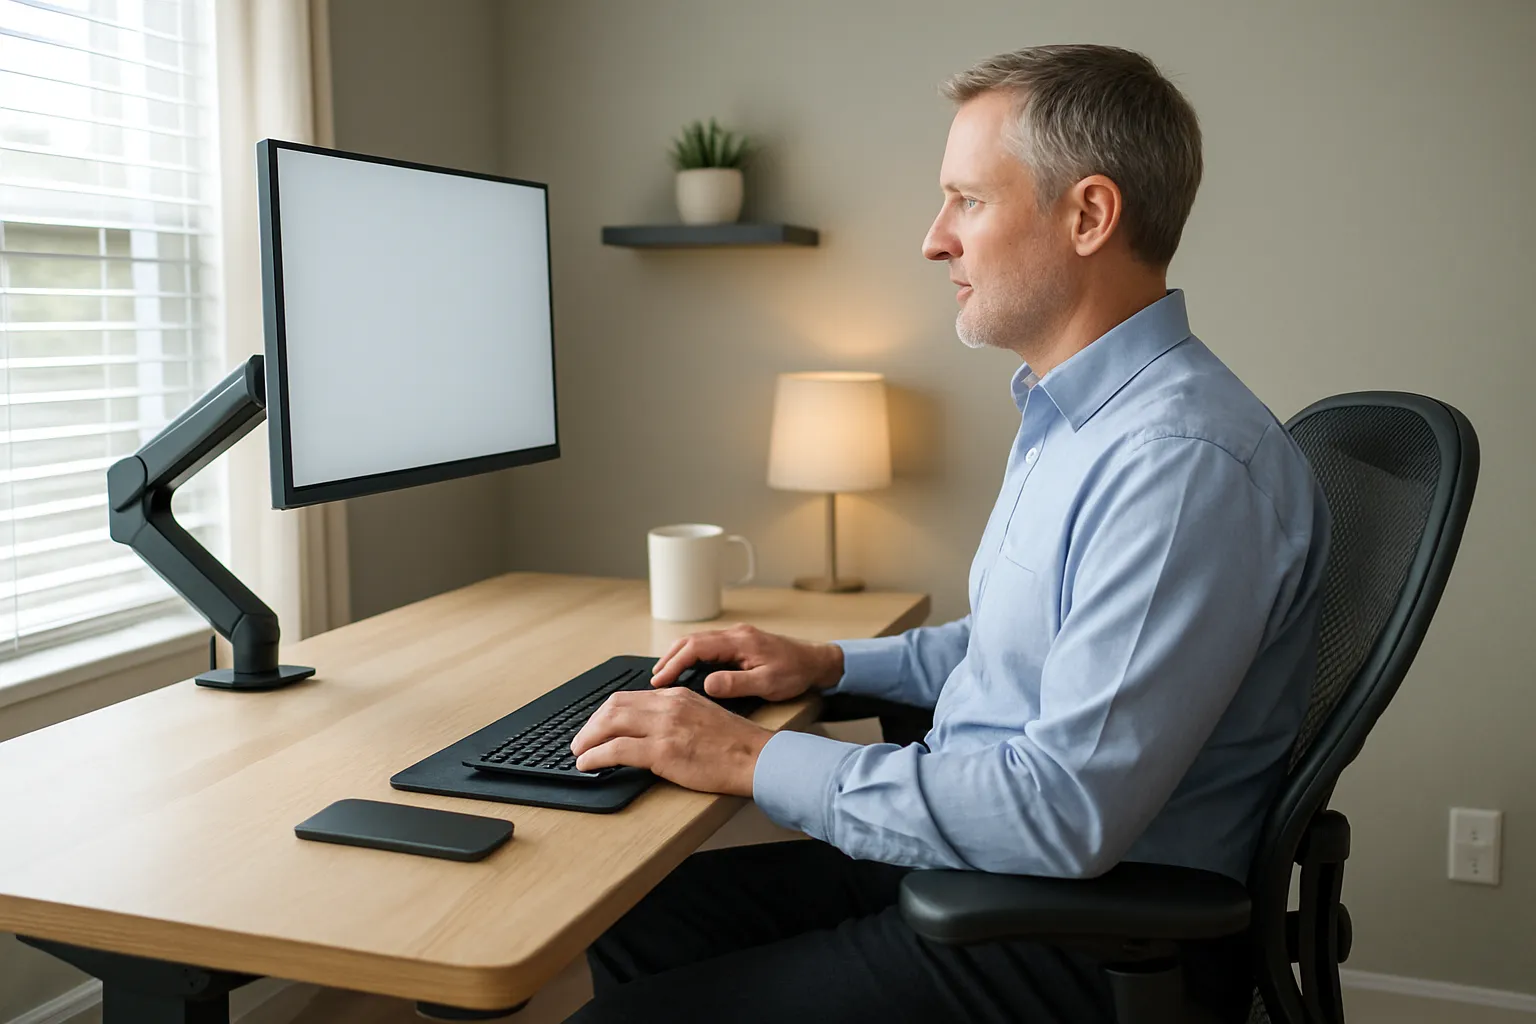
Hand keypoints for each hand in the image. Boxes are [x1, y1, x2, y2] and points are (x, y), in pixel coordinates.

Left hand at [570, 687, 772, 795]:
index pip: (629, 697)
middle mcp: (668, 705)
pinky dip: (596, 756)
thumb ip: (676, 716)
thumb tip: (651, 729)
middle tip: (581, 740)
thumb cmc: (736, 744)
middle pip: (613, 706)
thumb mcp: (703, 716)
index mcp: (677, 696)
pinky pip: (617, 750)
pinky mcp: (663, 751)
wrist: (756, 758)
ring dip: (587, 739)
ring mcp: (665, 727)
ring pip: (610, 724)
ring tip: (579, 753)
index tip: (597, 726)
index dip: (606, 713)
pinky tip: (589, 764)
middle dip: (591, 724)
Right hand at [651, 624, 843, 701]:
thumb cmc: (796, 672)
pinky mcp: (740, 643)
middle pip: (691, 640)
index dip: (674, 662)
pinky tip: (687, 668)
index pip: (696, 647)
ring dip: (678, 655)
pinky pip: (708, 645)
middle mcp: (735, 635)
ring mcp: (737, 637)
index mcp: (739, 642)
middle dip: (669, 657)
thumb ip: (737, 683)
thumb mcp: (768, 683)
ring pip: (698, 641)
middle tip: (654, 678)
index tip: (660, 679)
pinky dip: (692, 655)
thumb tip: (707, 684)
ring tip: (664, 674)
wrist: (817, 662)